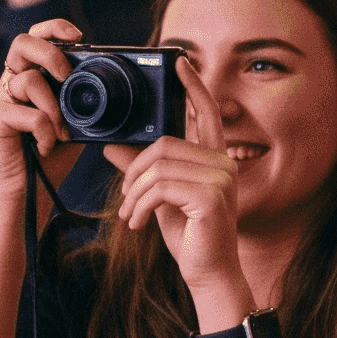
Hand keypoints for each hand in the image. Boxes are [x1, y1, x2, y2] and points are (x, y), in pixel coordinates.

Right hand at [0, 18, 89, 201]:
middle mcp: (12, 81)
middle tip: (68, 76)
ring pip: (30, 80)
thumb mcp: (76, 122)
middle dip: (50, 53)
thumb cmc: (51, 157)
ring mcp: (0, 97)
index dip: (54, 28)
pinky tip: (46, 147)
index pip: (36, 37)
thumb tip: (113, 84)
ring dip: (55, 107)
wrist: (29, 191)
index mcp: (31, 76)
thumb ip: (83, 100)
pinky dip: (45, 131)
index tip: (79, 37)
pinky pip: (29, 113)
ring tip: (61, 132)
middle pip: (22, 42)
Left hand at [104, 53, 250, 319]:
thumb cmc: (191, 238)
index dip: (193, 86)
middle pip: (164, 144)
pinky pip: (160, 186)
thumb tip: (112, 146)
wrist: (208, 275)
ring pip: (158, 166)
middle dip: (136, 173)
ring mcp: (221, 179)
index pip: (207, 114)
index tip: (180, 62)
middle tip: (127, 202)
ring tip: (131, 217)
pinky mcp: (211, 197)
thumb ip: (141, 171)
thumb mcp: (159, 200)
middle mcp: (224, 164)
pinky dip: (140, 205)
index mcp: (216, 160)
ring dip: (135, 194)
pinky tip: (138, 225)